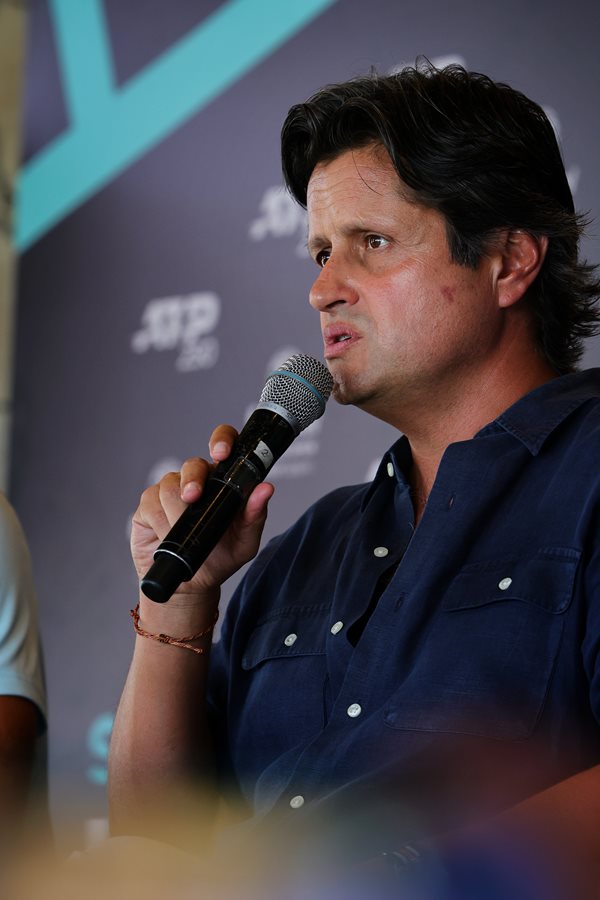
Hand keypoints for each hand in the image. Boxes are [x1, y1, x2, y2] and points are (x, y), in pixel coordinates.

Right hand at [131, 425, 273, 601]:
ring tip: (183, 534)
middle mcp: (197, 481)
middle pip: (192, 465)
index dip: (221, 440)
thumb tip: (265, 489)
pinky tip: (166, 536)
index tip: (220, 453)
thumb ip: (255, 515)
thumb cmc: (220, 558)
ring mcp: (170, 490)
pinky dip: (159, 521)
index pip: (223, 445)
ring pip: (169, 485)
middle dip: (192, 480)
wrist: (189, 585)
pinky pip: (150, 502)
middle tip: (193, 498)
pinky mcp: (148, 505)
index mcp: (223, 481)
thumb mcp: (244, 542)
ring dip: (176, 512)